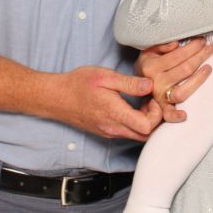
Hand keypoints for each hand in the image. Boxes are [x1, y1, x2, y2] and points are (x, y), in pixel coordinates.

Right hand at [46, 66, 161, 141]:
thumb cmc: (79, 84)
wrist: (57, 97)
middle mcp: (113, 128)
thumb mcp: (105, 76)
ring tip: (141, 102)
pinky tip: (131, 106)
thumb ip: (129, 83)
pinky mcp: (105, 132)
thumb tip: (150, 85)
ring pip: (136, 135)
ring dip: (145, 122)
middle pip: (145, 135)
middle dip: (154, 119)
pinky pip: (127, 133)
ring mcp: (109, 132)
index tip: (151, 98)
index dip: (156, 114)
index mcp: (115, 113)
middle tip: (149, 100)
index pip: (147, 127)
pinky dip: (135, 123)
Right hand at [136, 39, 212, 121]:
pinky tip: (185, 115)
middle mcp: (155, 82)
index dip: (193, 47)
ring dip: (198, 79)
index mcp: (151, 67)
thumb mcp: (149, 50)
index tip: (202, 41)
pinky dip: (175, 115)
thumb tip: (176, 44)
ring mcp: (159, 97)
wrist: (135, 84)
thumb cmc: (148, 64)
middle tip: (210, 49)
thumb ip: (162, 45)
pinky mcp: (162, 108)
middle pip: (184, 70)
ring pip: (182, 91)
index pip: (178, 56)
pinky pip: (168, 114)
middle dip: (200, 57)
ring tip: (209, 68)